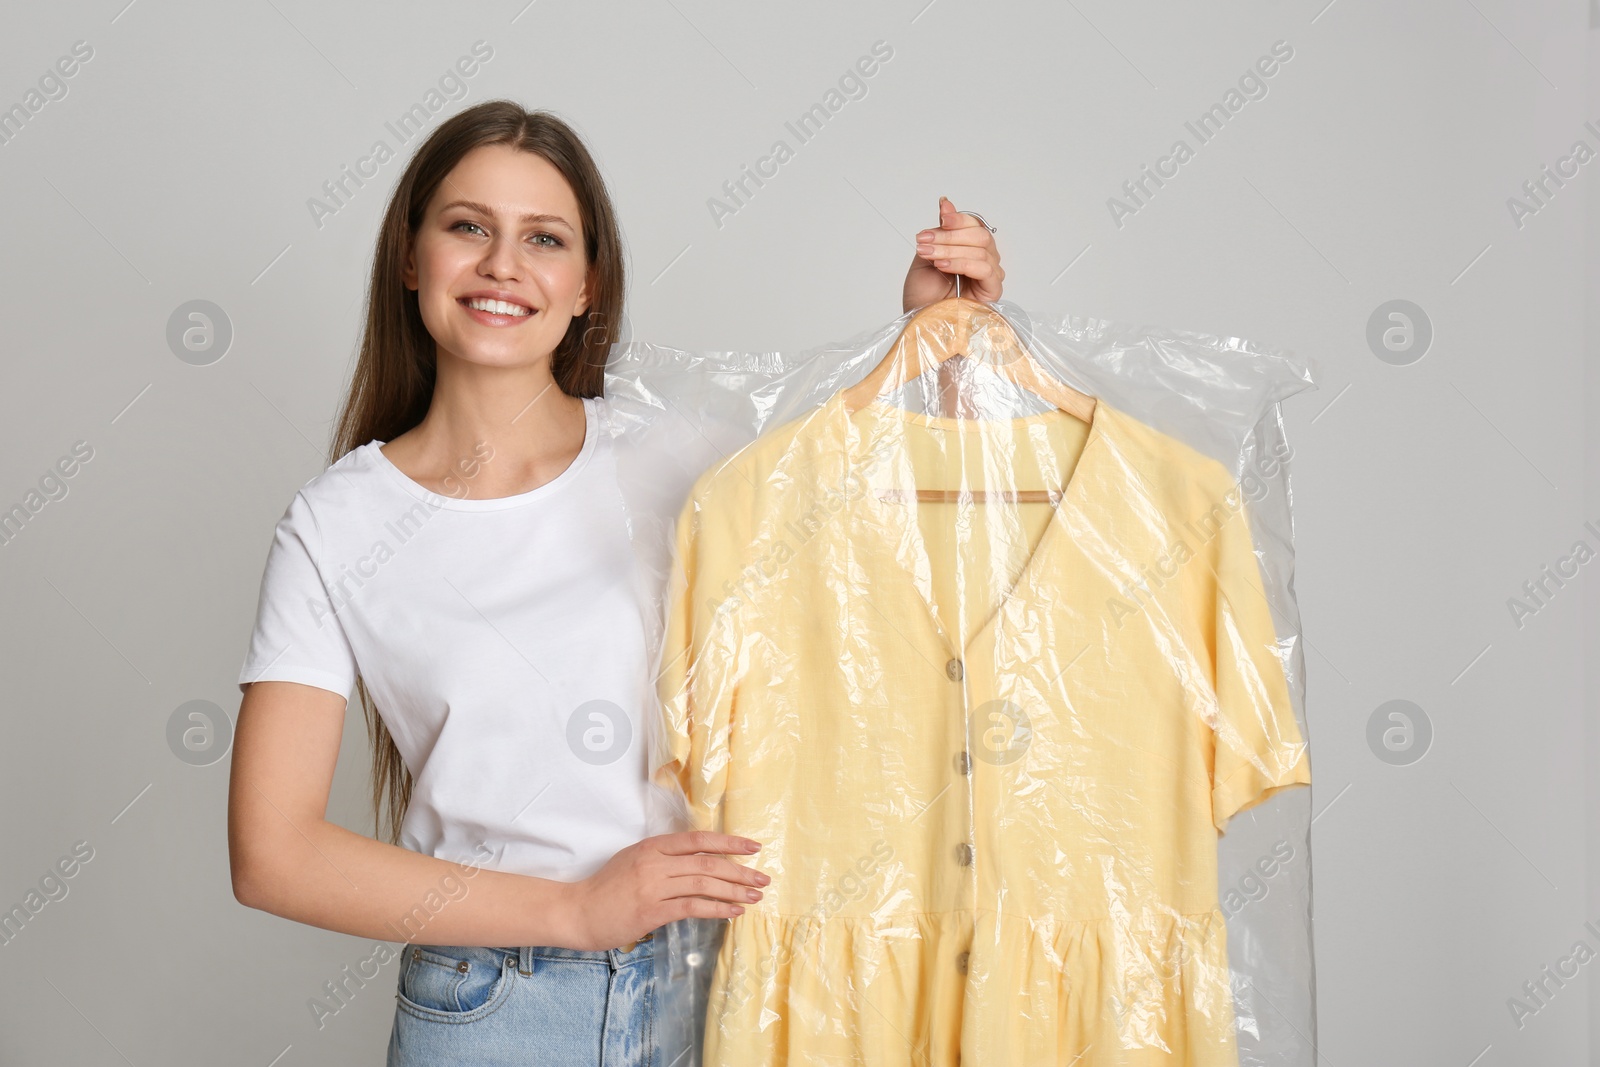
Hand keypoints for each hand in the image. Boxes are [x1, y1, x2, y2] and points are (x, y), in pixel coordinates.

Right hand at [563, 831, 770, 950]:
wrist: (578, 911)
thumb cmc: (606, 888)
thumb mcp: (634, 860)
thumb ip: (663, 858)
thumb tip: (698, 862)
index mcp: (652, 846)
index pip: (698, 839)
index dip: (729, 842)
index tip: (753, 847)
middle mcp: (655, 862)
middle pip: (707, 862)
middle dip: (740, 870)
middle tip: (762, 878)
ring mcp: (653, 886)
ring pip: (703, 884)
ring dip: (734, 891)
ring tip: (754, 897)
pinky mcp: (652, 911)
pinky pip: (692, 907)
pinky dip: (717, 908)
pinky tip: (733, 912)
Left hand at [902, 196, 1004, 311]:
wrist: (919, 320)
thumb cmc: (922, 296)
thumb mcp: (926, 255)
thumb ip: (939, 231)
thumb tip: (946, 203)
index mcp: (970, 251)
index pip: (975, 226)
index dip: (959, 219)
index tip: (942, 218)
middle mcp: (983, 261)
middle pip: (980, 234)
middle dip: (950, 235)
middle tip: (925, 240)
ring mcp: (989, 276)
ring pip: (980, 249)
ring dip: (950, 249)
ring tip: (930, 255)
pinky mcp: (992, 291)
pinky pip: (985, 269)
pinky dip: (962, 263)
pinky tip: (943, 266)